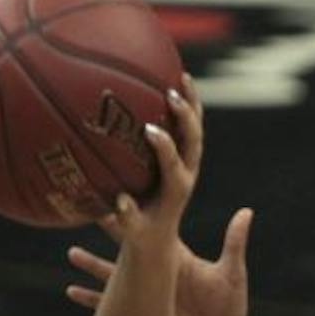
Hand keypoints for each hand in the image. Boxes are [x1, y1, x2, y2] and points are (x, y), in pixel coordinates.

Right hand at [66, 206, 253, 315]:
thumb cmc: (231, 307)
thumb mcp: (231, 273)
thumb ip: (234, 243)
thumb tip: (246, 211)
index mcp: (175, 256)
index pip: (151, 227)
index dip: (137, 209)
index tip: (121, 188)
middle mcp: (156, 271)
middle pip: (126, 244)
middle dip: (107, 227)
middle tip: (86, 209)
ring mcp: (147, 293)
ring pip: (112, 274)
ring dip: (91, 263)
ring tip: (70, 251)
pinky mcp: (144, 315)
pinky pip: (111, 306)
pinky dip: (91, 299)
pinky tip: (71, 291)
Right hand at [104, 75, 201, 245]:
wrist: (157, 238)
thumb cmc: (140, 235)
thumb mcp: (133, 233)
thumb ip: (127, 219)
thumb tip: (119, 201)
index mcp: (176, 191)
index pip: (174, 165)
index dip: (165, 147)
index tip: (149, 129)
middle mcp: (187, 174)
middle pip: (194, 141)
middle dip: (185, 117)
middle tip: (171, 94)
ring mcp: (188, 164)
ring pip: (194, 130)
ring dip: (191, 105)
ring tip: (183, 77)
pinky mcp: (183, 158)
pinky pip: (185, 128)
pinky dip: (183, 107)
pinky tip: (169, 82)